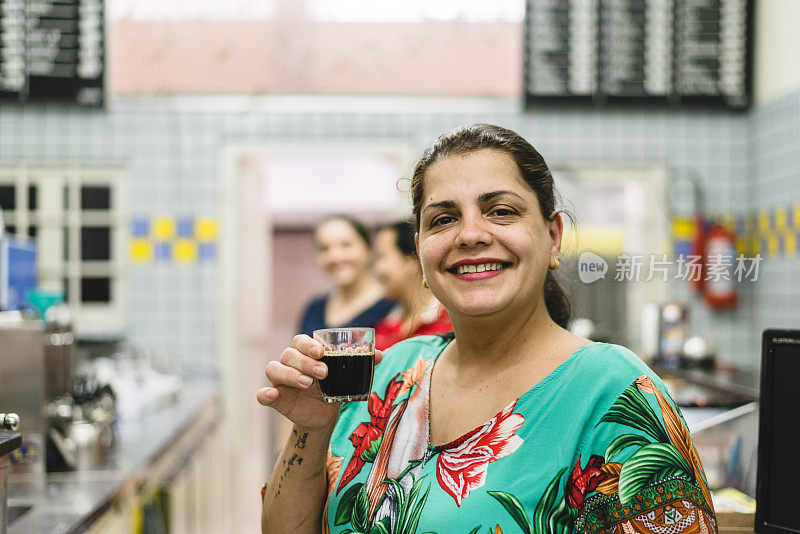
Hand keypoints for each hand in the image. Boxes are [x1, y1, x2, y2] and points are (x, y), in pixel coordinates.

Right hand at [256, 334, 383, 430]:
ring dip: (289, 374)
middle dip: (305, 362)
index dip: (309, 344)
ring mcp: (280, 381)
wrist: (324, 416)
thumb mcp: (347, 376)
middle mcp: (289, 364)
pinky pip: (263, 394)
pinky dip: (264, 394)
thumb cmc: (333, 388)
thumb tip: (380, 354)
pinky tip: (271, 395)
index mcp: (305, 353)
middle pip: (288, 354)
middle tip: (323, 373)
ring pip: (273, 368)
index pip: (300, 341)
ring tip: (307, 384)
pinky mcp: (276, 398)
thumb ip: (362, 364)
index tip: (322, 352)